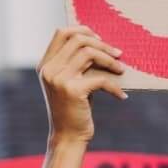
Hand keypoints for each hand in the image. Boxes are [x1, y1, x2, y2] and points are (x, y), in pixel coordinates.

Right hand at [38, 27, 125, 143]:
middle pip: (78, 40)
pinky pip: (100, 78)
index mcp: (45, 65)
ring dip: (110, 60)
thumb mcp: (70, 82)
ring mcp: (58, 79)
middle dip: (102, 44)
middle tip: (118, 54)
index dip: (84, 30)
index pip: (62, 32)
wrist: (68, 137)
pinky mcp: (72, 90)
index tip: (100, 41)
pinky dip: (114, 87)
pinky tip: (121, 96)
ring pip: (89, 53)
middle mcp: (49, 70)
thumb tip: (100, 41)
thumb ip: (76, 62)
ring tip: (121, 70)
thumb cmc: (73, 108)